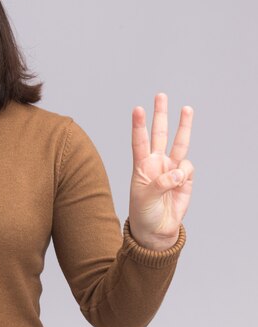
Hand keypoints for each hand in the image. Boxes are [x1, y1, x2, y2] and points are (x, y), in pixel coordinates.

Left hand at [128, 93, 193, 250]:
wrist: (157, 230)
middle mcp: (156, 163)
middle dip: (160, 115)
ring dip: (183, 126)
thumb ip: (162, 183)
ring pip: (179, 143)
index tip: (137, 109)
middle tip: (160, 95)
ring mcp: (172, 169)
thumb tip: (179, 172)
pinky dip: (185, 175)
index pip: (139, 141)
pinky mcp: (185, 179)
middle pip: (159, 134)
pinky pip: (188, 169)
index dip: (138, 126)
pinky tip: (179, 185)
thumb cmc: (144, 213)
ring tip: (186, 108)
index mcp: (141, 166)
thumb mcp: (146, 198)